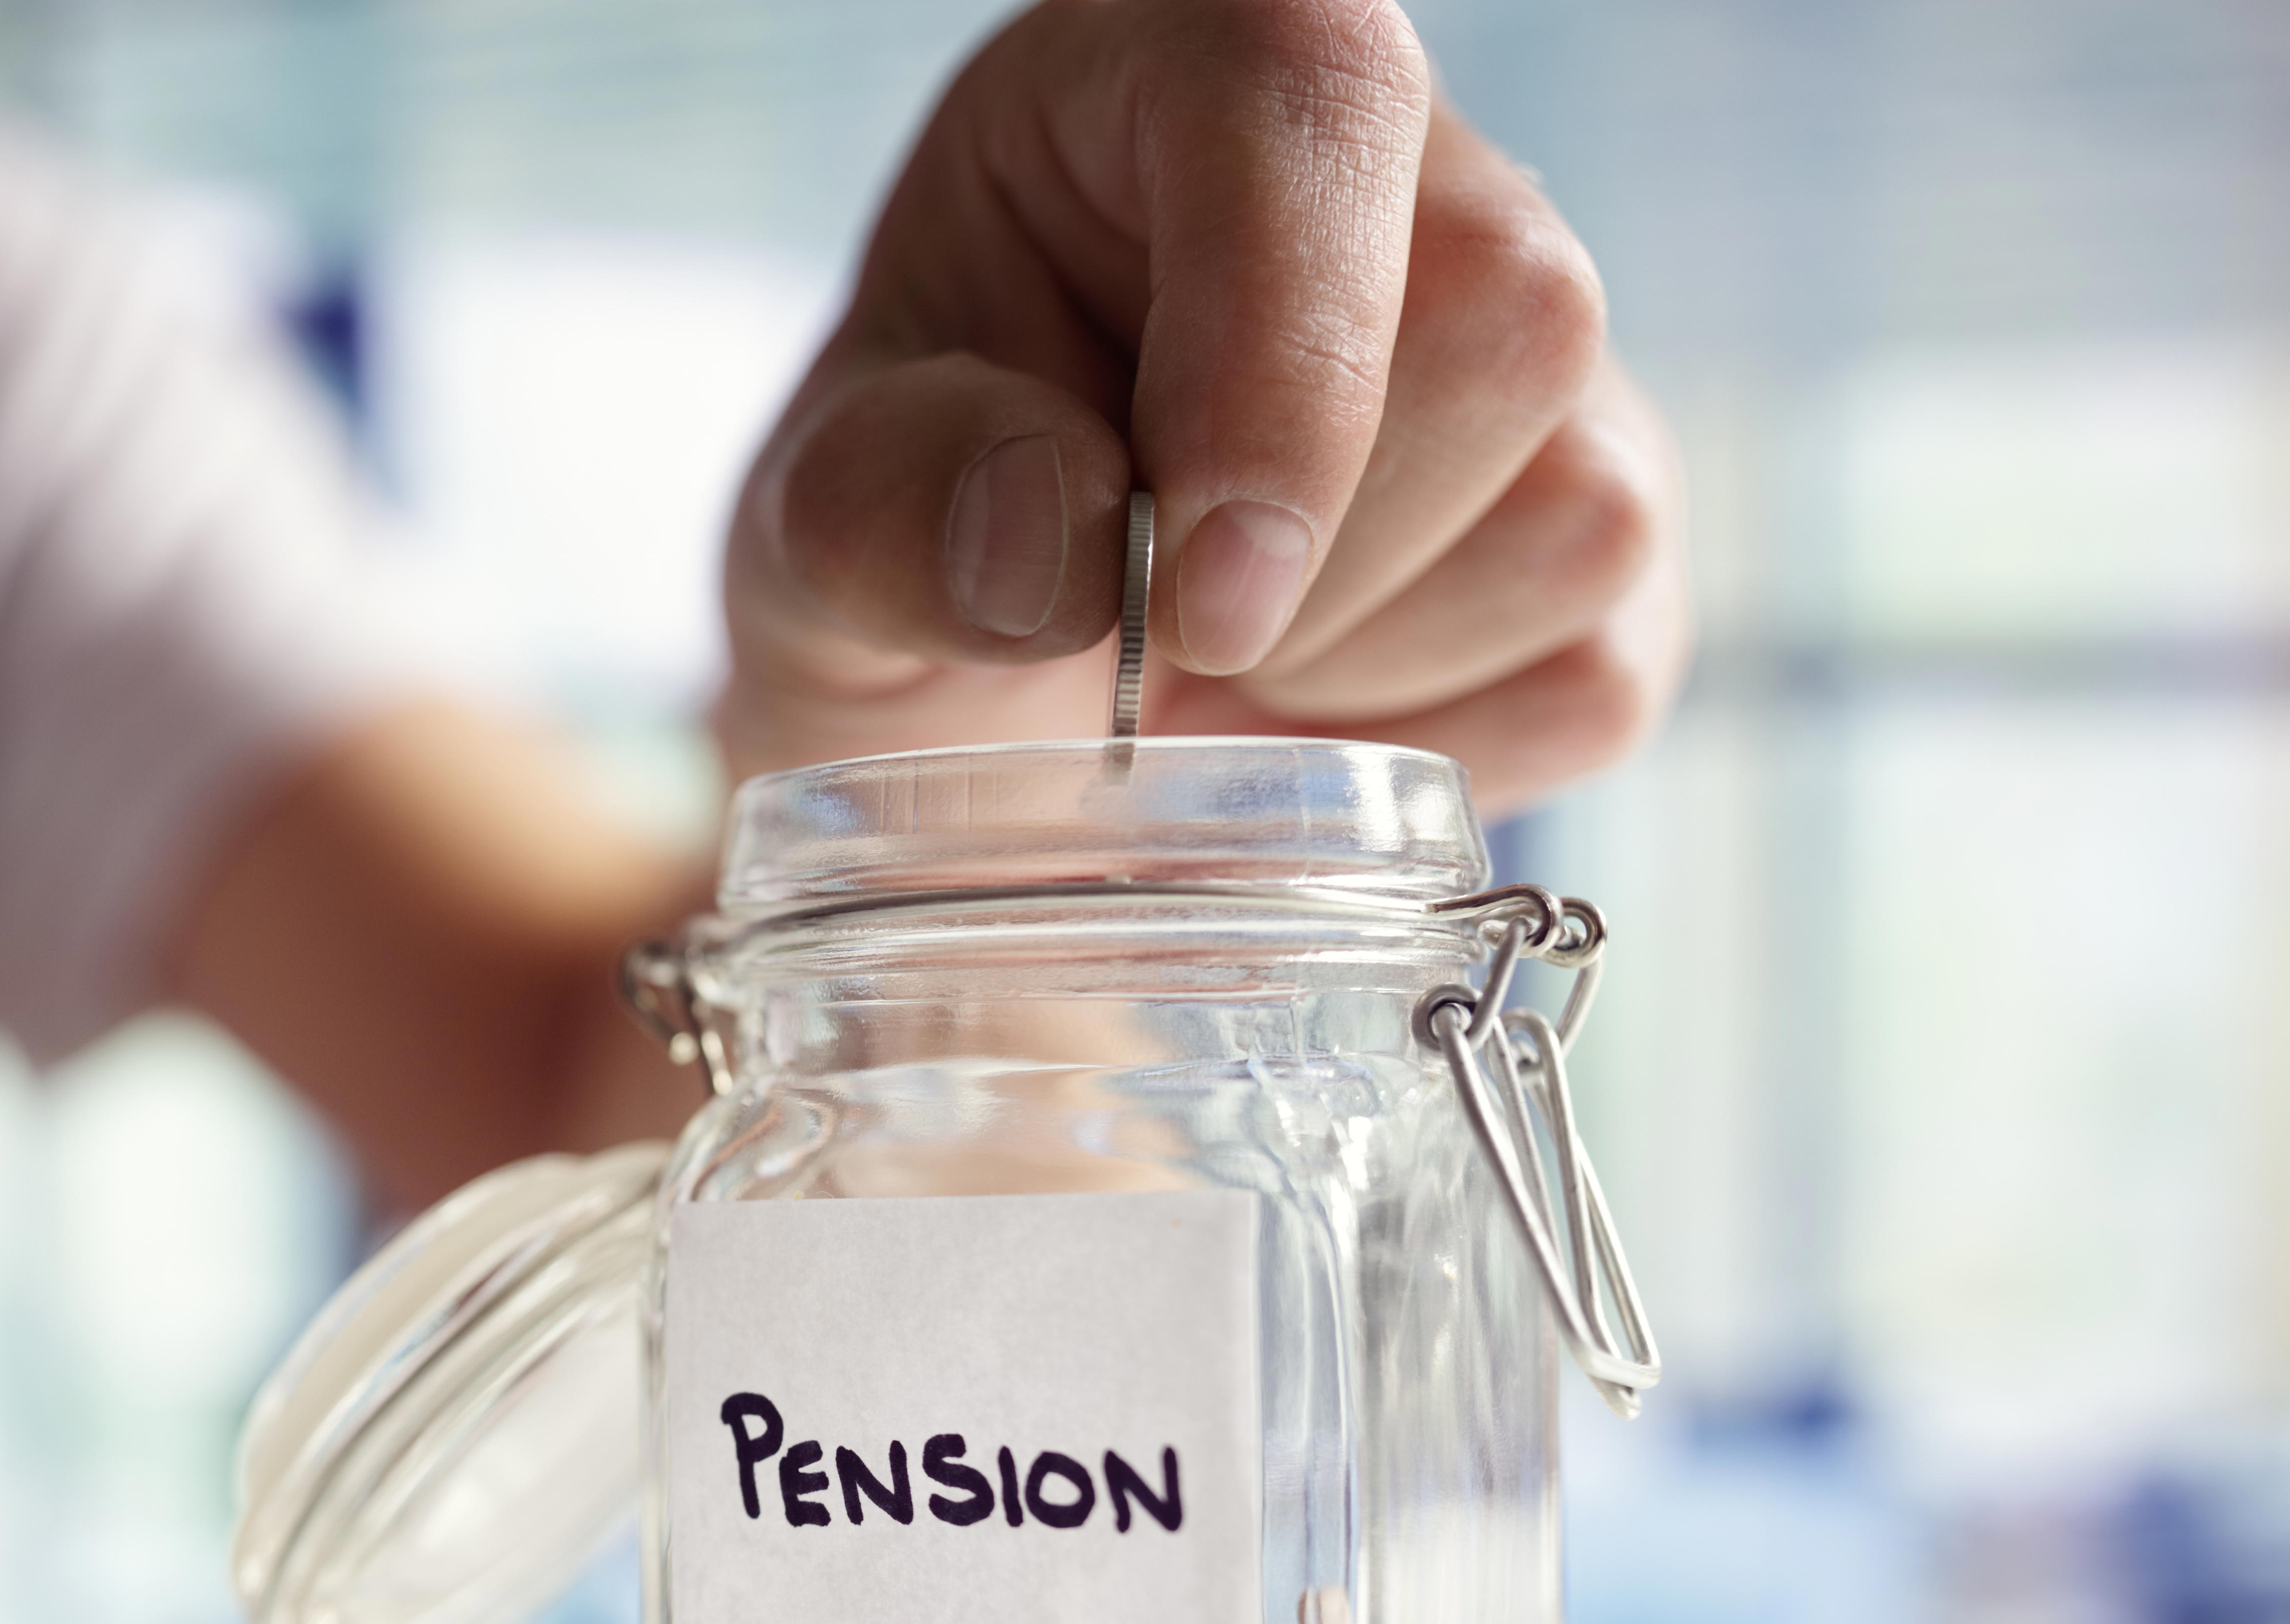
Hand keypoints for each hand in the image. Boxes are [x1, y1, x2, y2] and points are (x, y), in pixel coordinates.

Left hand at [719, 0, 1688, 811]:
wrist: (981, 685)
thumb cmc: (908, 535)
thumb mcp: (813, 523)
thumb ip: (882, 509)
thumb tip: (1044, 544)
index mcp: (1190, 66)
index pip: (1316, 108)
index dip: (1280, 362)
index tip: (1190, 590)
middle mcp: (1414, 173)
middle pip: (1504, 327)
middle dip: (1308, 564)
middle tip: (1140, 634)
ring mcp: (1555, 362)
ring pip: (1577, 514)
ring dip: (1357, 669)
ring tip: (1208, 665)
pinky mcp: (1619, 538)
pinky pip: (1597, 667)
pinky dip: (1425, 746)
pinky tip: (1300, 709)